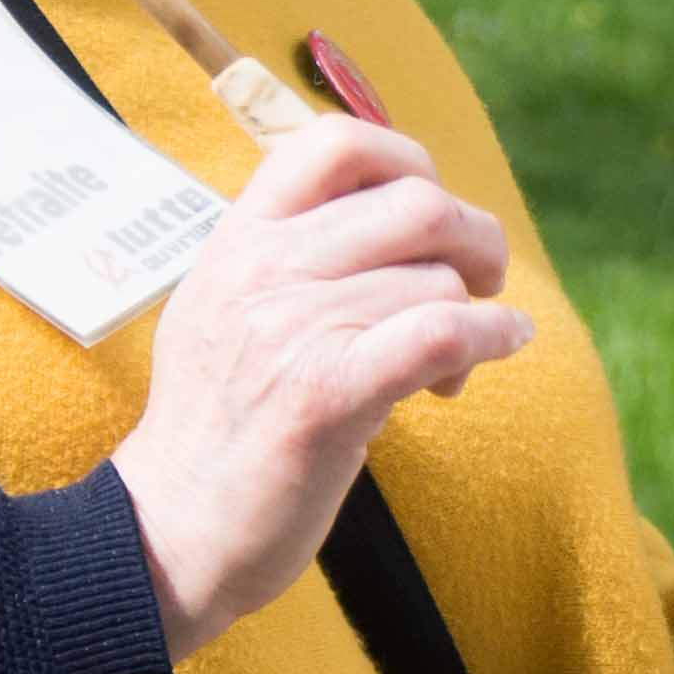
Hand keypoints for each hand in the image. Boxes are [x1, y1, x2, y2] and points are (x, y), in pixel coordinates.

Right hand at [108, 118, 532, 656]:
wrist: (170, 531)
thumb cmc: (220, 426)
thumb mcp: (230, 310)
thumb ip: (294, 256)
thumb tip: (405, 213)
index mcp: (237, 240)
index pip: (334, 143)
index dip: (408, 159)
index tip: (432, 215)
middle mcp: (259, 270)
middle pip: (415, 203)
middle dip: (474, 239)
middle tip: (477, 286)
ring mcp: (288, 330)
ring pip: (436, 280)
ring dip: (474, 317)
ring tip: (449, 368)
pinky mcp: (323, 395)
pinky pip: (439, 332)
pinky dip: (491, 336)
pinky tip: (502, 347)